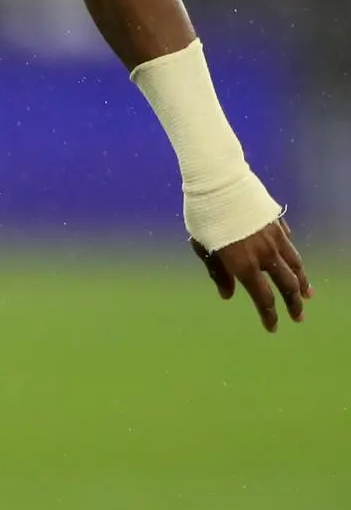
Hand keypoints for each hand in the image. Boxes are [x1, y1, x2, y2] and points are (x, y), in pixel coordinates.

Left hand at [192, 218, 310, 332]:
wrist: (219, 181)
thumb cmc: (203, 216)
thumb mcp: (202, 247)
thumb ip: (217, 272)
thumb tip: (228, 295)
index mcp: (243, 264)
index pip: (262, 298)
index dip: (269, 315)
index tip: (273, 327)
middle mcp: (264, 254)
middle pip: (286, 285)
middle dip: (293, 304)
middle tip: (298, 317)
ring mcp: (274, 237)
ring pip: (294, 265)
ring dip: (302, 282)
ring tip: (307, 294)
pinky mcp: (277, 222)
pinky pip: (288, 244)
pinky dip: (292, 256)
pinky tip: (293, 261)